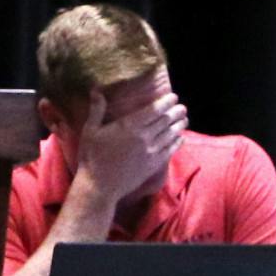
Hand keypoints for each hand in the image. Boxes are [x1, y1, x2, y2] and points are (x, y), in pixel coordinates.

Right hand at [73, 81, 187, 206]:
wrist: (100, 185)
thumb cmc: (92, 156)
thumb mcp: (90, 130)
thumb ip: (97, 109)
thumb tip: (96, 90)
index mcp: (129, 126)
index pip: (154, 110)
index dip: (166, 102)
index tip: (173, 96)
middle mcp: (144, 137)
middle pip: (166, 120)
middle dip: (176, 112)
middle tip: (182, 107)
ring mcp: (151, 151)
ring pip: (171, 134)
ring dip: (179, 125)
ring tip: (184, 119)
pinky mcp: (154, 164)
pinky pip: (170, 150)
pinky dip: (177, 142)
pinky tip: (180, 137)